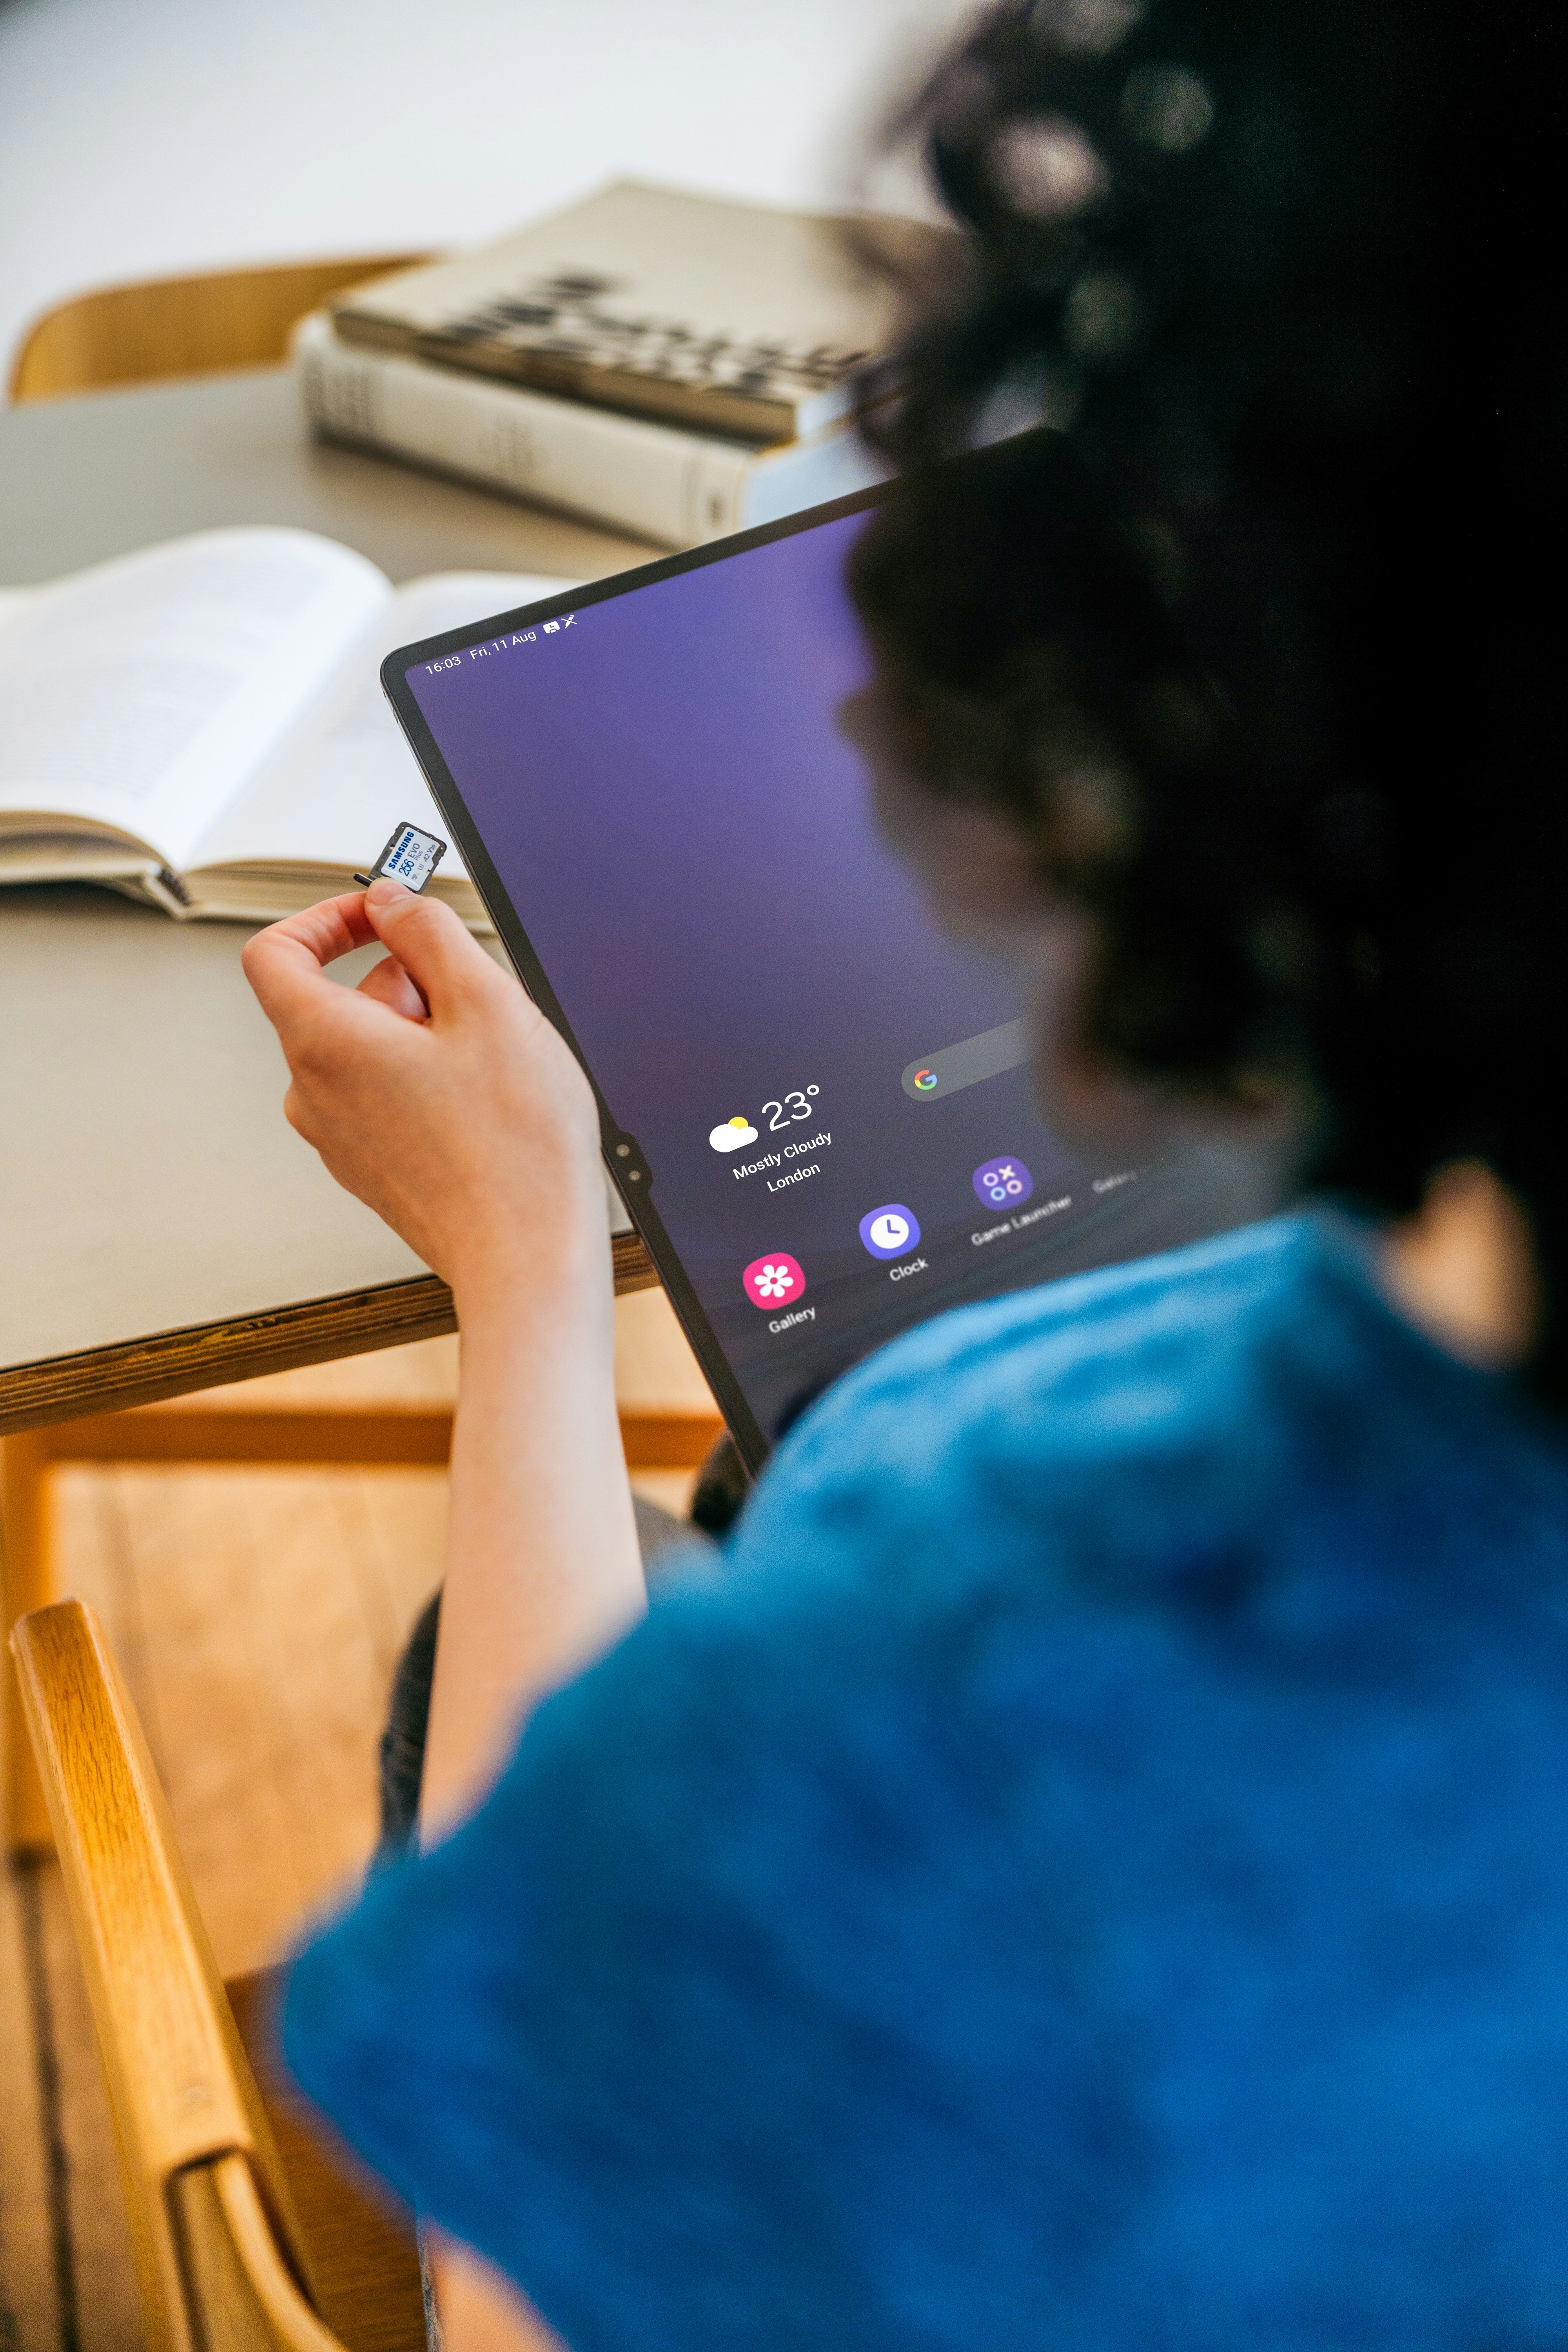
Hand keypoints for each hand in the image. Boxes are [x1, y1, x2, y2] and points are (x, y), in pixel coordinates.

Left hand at [242, 883, 604, 1311]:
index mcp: (323, 1043)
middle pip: (340, 999)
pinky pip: (386, 1095)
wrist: (527, 1256)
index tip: (381, 914)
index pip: (275, 952)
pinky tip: (487, 1103)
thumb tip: (393, 901)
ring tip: (490, 1063)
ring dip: (426, 1034)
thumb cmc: (514, 1146)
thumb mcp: (487, 1002)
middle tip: (478, 1004)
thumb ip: (429, 931)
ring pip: (369, 1049)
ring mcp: (340, 1136)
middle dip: (408, 981)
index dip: (326, 918)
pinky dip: (430, 1079)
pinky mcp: (371, 1166)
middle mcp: (314, 1093)